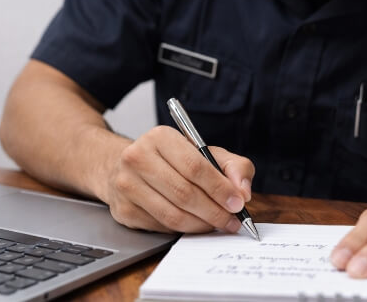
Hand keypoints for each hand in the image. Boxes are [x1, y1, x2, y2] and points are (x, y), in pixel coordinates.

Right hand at [103, 125, 254, 233]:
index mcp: (160, 137)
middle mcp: (137, 158)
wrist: (127, 166)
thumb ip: (233, 166)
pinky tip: (195, 223)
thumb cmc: (172, 160)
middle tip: (232, 220)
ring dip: (201, 224)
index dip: (219, 188)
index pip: (195, 167)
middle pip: (184, 193)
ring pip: (172, 215)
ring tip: (217, 224)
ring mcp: (126, 185)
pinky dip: (183, 229)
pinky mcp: (123, 210)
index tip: (238, 202)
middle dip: (214, 211)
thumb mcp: (205, 152)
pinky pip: (161, 227)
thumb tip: (243, 191)